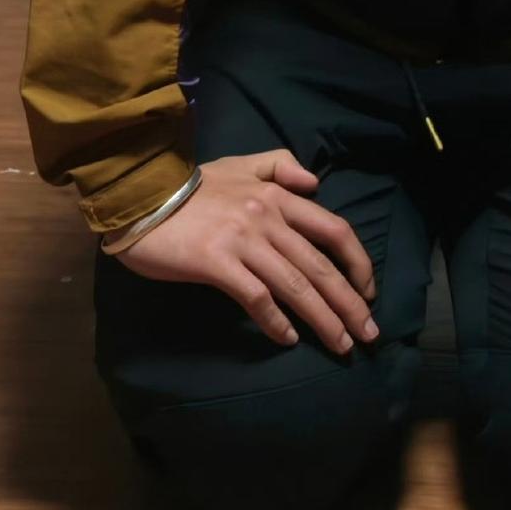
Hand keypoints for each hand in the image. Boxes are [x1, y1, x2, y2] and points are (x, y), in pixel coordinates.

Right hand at [115, 148, 378, 354]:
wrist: (142, 194)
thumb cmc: (192, 186)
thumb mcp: (241, 164)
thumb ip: (279, 166)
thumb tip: (315, 183)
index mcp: (277, 195)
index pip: (334, 230)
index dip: (358, 262)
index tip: (369, 292)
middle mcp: (268, 217)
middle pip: (320, 265)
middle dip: (350, 303)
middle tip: (369, 334)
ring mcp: (243, 240)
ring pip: (296, 285)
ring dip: (323, 319)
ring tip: (341, 345)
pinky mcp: (217, 262)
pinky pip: (256, 297)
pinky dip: (275, 321)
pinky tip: (288, 340)